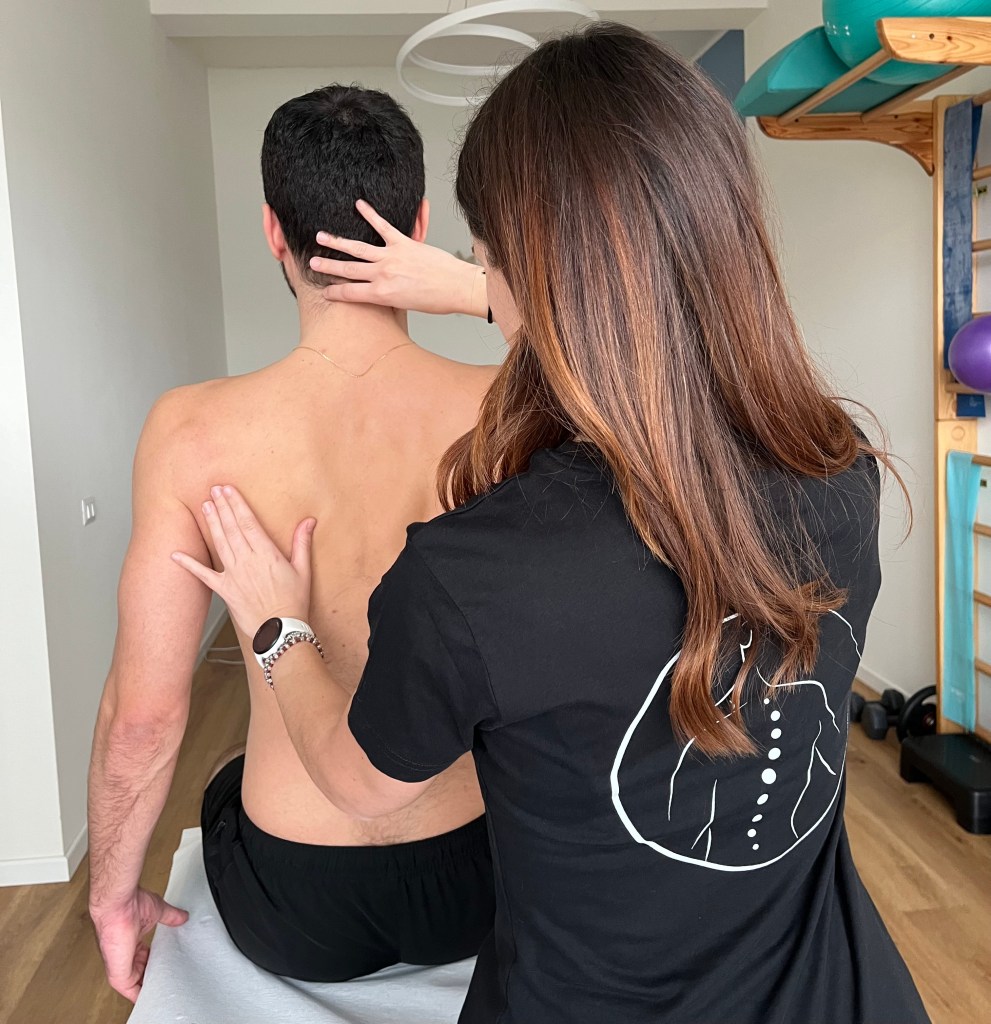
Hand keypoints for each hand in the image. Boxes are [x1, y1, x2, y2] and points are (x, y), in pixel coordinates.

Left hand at [91, 888, 187, 1001]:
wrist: (118, 906)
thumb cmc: (128, 905)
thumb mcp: (157, 911)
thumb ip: (171, 916)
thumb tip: (182, 917)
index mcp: (130, 942)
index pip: (143, 959)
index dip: (155, 964)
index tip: (167, 966)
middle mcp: (123, 956)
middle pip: (140, 974)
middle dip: (153, 978)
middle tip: (169, 982)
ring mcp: (120, 966)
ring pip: (136, 985)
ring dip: (150, 989)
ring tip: (165, 992)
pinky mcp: (118, 975)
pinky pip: (131, 992)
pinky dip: (143, 996)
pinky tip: (155, 996)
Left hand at [172, 485, 315, 637]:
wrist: (280, 631)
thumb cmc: (293, 603)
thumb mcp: (303, 570)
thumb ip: (302, 543)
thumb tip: (309, 521)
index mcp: (267, 554)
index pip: (248, 522)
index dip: (237, 504)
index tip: (229, 490)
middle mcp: (247, 561)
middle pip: (232, 528)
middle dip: (222, 507)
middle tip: (214, 490)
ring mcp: (234, 575)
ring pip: (220, 543)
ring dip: (212, 523)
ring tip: (205, 507)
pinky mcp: (225, 590)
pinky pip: (203, 575)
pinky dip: (188, 564)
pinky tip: (176, 554)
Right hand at [310, 200, 486, 317]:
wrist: (457, 287)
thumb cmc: (436, 300)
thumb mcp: (406, 305)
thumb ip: (388, 296)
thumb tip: (378, 292)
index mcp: (382, 295)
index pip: (350, 294)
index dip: (334, 292)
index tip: (323, 291)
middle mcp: (383, 275)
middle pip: (348, 270)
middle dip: (327, 266)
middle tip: (311, 262)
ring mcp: (392, 257)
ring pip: (357, 249)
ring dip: (337, 242)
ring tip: (321, 236)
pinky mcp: (404, 243)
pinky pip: (383, 226)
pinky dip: (370, 214)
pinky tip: (359, 205)